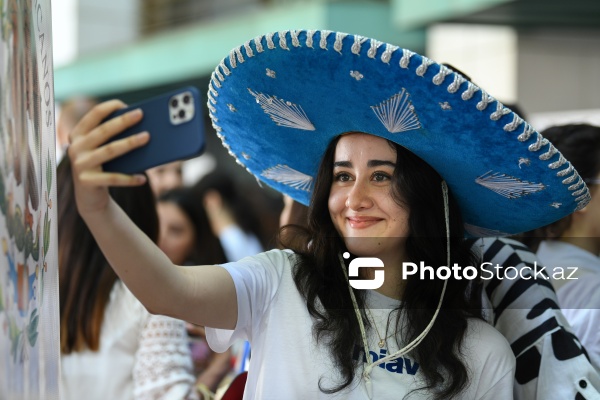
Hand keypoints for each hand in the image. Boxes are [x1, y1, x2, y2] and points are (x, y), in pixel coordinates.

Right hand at [68, 100, 149, 215]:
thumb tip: (140, 127)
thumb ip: (112, 139)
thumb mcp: (103, 150)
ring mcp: (80, 164)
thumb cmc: (102, 167)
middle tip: (141, 114)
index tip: (126, 104)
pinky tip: (143, 178)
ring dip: (130, 143)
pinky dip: (129, 178)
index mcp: (78, 135)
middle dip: (123, 121)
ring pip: (109, 151)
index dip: (109, 107)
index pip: (93, 115)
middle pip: (103, 131)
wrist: (89, 197)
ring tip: (147, 137)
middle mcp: (75, 147)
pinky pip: (113, 178)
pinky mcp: (87, 181)